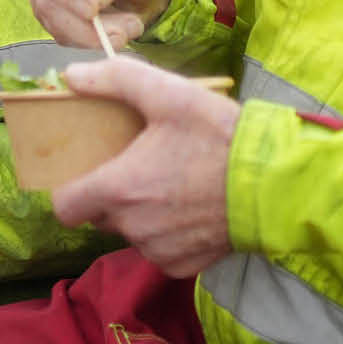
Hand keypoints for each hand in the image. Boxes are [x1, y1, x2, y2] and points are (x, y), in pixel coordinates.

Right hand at [24, 0, 177, 50]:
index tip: (92, 9)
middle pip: (46, 0)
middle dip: (85, 23)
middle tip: (126, 28)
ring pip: (54, 24)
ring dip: (94, 35)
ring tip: (131, 26)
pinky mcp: (57, 19)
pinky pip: (66, 37)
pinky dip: (94, 41)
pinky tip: (119, 30)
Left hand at [49, 57, 240, 276]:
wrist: (277, 183)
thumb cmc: (221, 136)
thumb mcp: (169, 93)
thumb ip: (115, 79)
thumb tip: (71, 76)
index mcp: (119, 189)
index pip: (65, 207)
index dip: (71, 190)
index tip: (89, 173)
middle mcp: (133, 228)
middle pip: (100, 217)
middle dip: (112, 196)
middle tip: (141, 168)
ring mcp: (159, 251)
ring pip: (132, 234)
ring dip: (142, 215)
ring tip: (172, 186)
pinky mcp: (184, 267)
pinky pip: (160, 251)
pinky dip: (168, 235)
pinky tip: (191, 210)